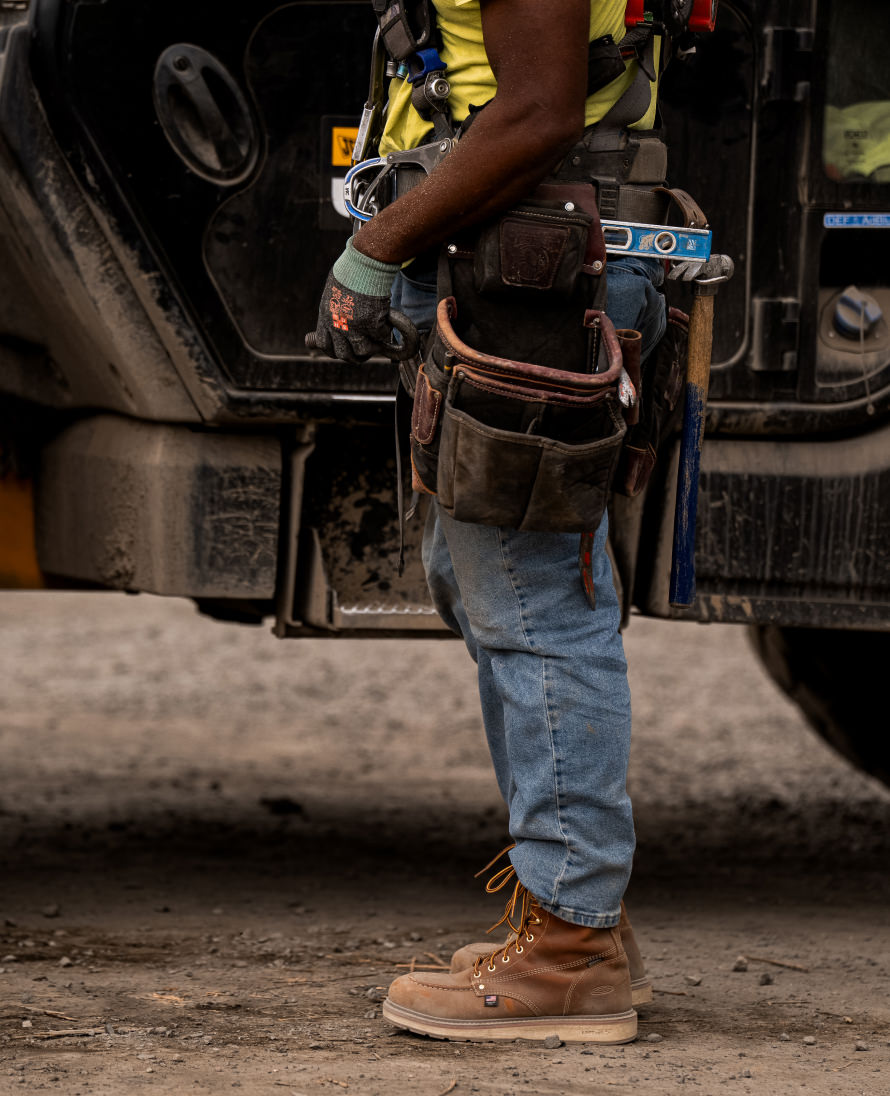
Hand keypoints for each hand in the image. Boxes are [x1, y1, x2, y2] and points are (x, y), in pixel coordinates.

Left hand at [305, 239, 417, 363]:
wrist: (364, 264)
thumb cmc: (351, 272)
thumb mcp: (334, 293)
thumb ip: (335, 310)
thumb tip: (339, 322)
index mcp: (326, 317)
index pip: (325, 345)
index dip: (335, 351)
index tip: (344, 351)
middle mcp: (338, 325)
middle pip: (344, 354)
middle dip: (355, 357)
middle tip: (365, 352)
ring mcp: (355, 327)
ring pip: (363, 351)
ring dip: (372, 347)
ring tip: (378, 340)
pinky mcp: (372, 324)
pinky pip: (381, 336)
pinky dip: (386, 331)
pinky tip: (386, 321)